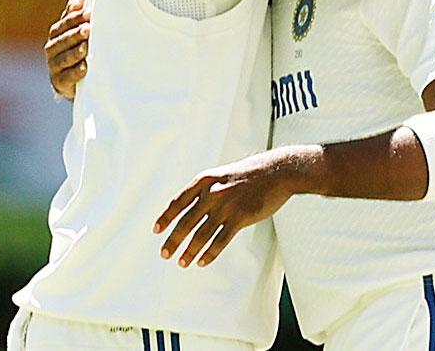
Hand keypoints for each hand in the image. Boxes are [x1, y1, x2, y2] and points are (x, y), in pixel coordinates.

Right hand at [44, 0, 90, 99]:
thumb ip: (76, 17)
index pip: (63, 25)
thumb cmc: (80, 51)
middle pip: (62, 40)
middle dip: (75, 34)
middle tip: (88, 28)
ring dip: (75, 53)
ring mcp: (55, 67)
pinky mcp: (60, 83)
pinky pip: (67, 77)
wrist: (77, 81)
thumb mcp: (78, 33)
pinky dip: (76, 72)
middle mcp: (52, 50)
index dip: (74, 18)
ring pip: (64, 58)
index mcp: (56, 35)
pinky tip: (85, 68)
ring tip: (86, 48)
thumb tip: (81, 0)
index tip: (89, 12)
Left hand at [153, 147, 315, 266]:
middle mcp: (212, 193)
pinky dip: (209, 253)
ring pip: (201, 234)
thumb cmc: (251, 174)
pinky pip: (220, 241)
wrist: (278, 171)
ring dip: (189, 251)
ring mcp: (226, 206)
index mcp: (205, 180)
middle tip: (164, 253)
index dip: (165, 217)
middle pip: (186, 222)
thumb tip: (191, 209)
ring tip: (182, 262)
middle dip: (173, 240)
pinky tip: (202, 261)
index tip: (156, 230)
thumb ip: (207, 190)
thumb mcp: (223, 175)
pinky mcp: (240, 218)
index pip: (178, 201)